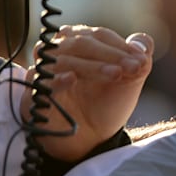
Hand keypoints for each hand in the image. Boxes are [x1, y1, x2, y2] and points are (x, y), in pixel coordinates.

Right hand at [23, 26, 153, 161]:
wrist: (93, 139)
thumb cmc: (107, 105)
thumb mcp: (129, 82)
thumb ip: (138, 60)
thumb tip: (142, 42)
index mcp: (80, 47)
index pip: (97, 35)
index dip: (120, 45)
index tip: (141, 59)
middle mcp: (58, 57)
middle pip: (78, 43)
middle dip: (109, 54)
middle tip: (133, 67)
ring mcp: (43, 76)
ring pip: (61, 60)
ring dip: (92, 66)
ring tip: (117, 74)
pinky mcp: (33, 98)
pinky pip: (39, 84)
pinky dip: (56, 78)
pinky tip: (73, 78)